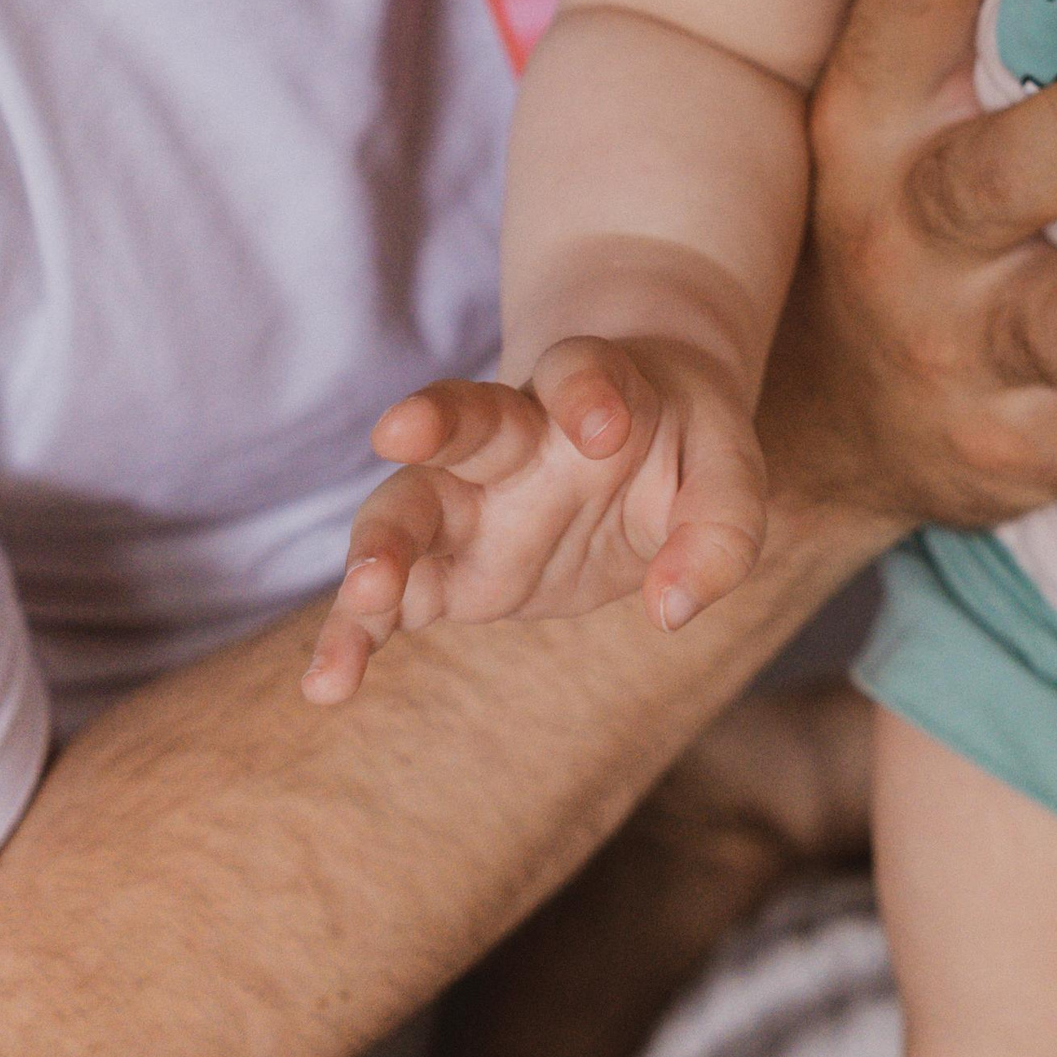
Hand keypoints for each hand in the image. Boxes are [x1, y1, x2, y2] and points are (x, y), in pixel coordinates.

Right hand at [303, 336, 768, 704]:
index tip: (603, 425)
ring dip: (382, 543)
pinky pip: (391, 598)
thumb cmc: (680, 448)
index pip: (583, 371)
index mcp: (593, 386)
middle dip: (437, 419)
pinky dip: (354, 635)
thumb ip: (720, 531)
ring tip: (367, 591)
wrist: (625, 437)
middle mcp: (516, 433)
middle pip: (467, 416)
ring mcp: (470, 499)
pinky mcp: (447, 566)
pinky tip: (328, 684)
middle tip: (401, 427)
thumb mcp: (728, 475)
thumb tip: (673, 609)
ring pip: (409, 504)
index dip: (589, 391)